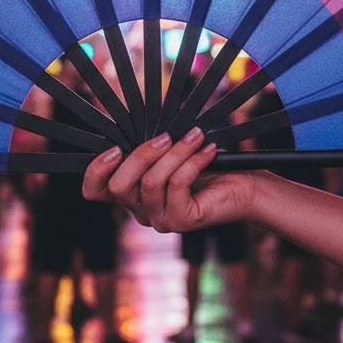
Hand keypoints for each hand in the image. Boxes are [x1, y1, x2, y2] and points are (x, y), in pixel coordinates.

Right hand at [82, 126, 253, 232]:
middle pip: (119, 186)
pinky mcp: (183, 221)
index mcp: (133, 194)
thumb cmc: (209, 166)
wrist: (247, 189)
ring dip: (174, 153)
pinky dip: (192, 161)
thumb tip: (139, 121)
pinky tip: (208, 149)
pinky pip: (177, 185)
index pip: (95, 192)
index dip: (96, 171)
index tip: (114, 148)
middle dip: (140, 155)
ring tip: (195, 136)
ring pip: (150, 182)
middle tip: (165, 137)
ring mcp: (161, 220)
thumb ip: (151, 146)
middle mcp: (141, 211)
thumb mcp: (172, 152)